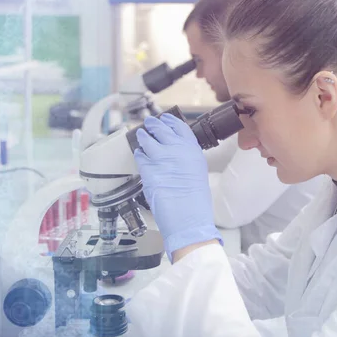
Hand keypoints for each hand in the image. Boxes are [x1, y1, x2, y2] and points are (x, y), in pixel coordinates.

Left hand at [133, 114, 221, 258]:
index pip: (180, 128)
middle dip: (153, 125)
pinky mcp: (148, 170)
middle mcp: (178, 150)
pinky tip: (139, 155)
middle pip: (162, 129)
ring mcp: (161, 159)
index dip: (171, 121)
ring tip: (140, 135)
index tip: (166, 118)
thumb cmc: (196, 202)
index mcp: (193, 151)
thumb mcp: (197, 173)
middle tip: (149, 123)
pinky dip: (139, 155)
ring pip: (147, 140)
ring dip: (143, 137)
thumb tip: (175, 153)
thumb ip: (186, 159)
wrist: (189, 218)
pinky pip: (140, 157)